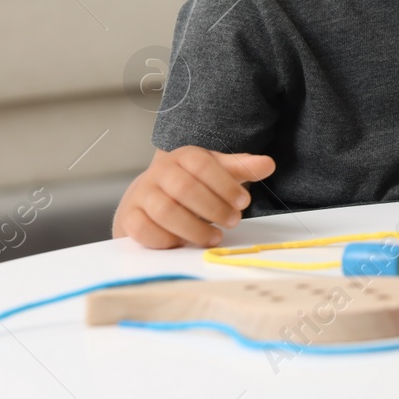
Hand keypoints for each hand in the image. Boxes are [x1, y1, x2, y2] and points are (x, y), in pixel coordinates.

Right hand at [112, 146, 276, 247]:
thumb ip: (242, 168)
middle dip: (213, 208)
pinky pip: (144, 230)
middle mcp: (159, 172)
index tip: (244, 202)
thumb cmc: (192, 182)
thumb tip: (269, 164)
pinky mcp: (129, 217)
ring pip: (165, 211)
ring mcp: (141, 194)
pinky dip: (167, 239)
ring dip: (194, 228)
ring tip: (214, 237)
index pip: (204, 165)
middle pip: (185, 188)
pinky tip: (184, 242)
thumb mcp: (218, 171)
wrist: (151, 193)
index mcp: (183, 156)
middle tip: (233, 222)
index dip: (226, 185)